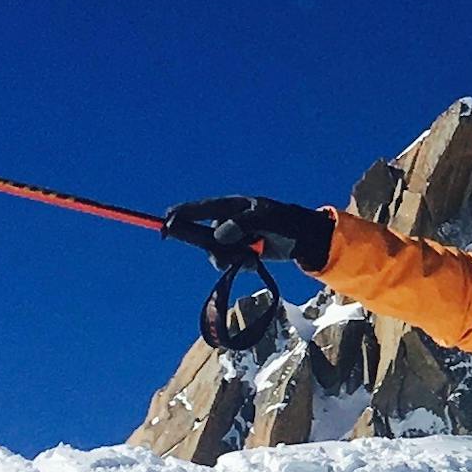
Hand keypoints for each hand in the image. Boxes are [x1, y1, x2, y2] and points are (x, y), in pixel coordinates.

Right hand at [162, 195, 334, 265]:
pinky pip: (228, 261)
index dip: (182, 214)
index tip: (166, 221)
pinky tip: (254, 262)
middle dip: (214, 249)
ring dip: (229, 259)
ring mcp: (234, 237)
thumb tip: (218, 235)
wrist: (304, 238)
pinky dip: (238, 264)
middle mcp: (228, 221)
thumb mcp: (266, 219)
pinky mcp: (241, 251)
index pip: (201, 208)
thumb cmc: (286, 221)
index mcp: (232, 206)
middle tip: (229, 258)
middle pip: (204, 236)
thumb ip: (241, 224)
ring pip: (216, 252)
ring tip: (250, 259)